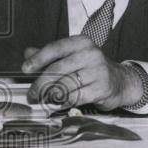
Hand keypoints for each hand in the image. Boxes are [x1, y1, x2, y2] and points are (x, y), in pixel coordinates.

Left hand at [22, 36, 142, 110]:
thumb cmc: (91, 69)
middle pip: (57, 69)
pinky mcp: (101, 88)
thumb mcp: (73, 56)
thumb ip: (50, 55)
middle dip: (40, 84)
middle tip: (32, 94)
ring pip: (64, 85)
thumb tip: (27, 53)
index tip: (25, 69)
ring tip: (43, 100)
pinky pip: (74, 97)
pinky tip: (58, 104)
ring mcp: (98, 71)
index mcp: (82, 43)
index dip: (38, 59)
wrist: (121, 82)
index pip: (55, 48)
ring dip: (50, 96)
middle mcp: (91, 54)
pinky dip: (63, 102)